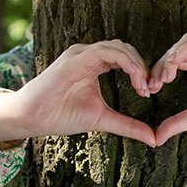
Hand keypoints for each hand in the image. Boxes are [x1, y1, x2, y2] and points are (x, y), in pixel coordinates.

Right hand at [0, 40, 156, 146]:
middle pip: (126, 49)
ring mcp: (82, 54)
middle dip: (142, 67)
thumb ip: (128, 125)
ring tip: (143, 85)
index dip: (141, 72)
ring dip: (136, 64)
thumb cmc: (62, 115)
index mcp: (95, 64)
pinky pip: (106, 52)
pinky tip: (134, 78)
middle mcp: (89, 54)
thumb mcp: (103, 119)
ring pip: (118, 47)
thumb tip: (154, 138)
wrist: (33, 118)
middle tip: (150, 89)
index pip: (126, 57)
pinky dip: (125, 62)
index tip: (148, 92)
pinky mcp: (75, 58)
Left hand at [147, 33, 186, 144]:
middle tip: (153, 83)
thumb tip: (156, 137)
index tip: (150, 89)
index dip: (160, 72)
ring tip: (164, 75)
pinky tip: (177, 63)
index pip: (176, 62)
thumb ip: (181, 121)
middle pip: (178, 50)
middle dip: (162, 65)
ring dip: (172, 56)